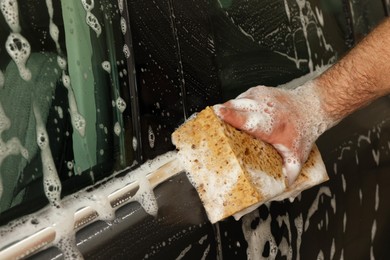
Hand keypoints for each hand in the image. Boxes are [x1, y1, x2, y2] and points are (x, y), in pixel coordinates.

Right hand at [213, 83, 332, 184]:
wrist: (311, 107)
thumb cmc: (302, 130)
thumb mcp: (297, 156)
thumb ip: (287, 174)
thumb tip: (278, 191)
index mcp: (271, 125)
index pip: (247, 119)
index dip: (230, 117)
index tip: (216, 115)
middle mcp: (263, 107)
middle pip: (233, 107)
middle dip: (219, 115)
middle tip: (207, 125)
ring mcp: (258, 96)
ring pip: (232, 101)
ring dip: (224, 112)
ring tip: (218, 124)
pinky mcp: (254, 91)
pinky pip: (237, 99)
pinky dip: (232, 108)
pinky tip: (234, 117)